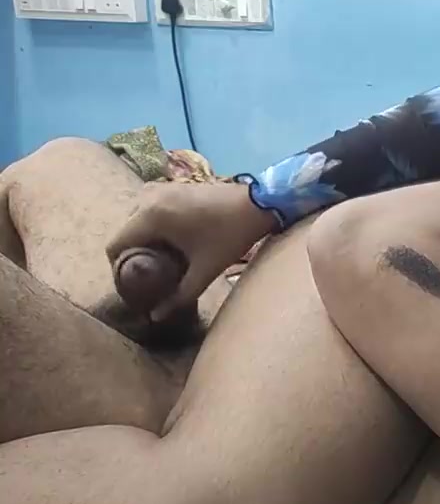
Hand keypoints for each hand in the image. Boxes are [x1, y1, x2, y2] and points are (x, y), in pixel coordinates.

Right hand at [106, 182, 275, 319]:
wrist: (259, 204)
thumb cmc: (232, 236)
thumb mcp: (205, 270)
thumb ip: (179, 295)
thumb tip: (156, 317)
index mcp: (150, 216)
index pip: (116, 245)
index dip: (119, 268)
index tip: (135, 283)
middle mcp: (148, 197)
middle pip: (124, 232)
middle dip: (133, 254)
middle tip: (152, 274)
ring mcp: (159, 188)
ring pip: (135, 220)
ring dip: (143, 239)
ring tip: (162, 259)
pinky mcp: (171, 186)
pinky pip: (148, 208)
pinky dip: (153, 225)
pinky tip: (171, 241)